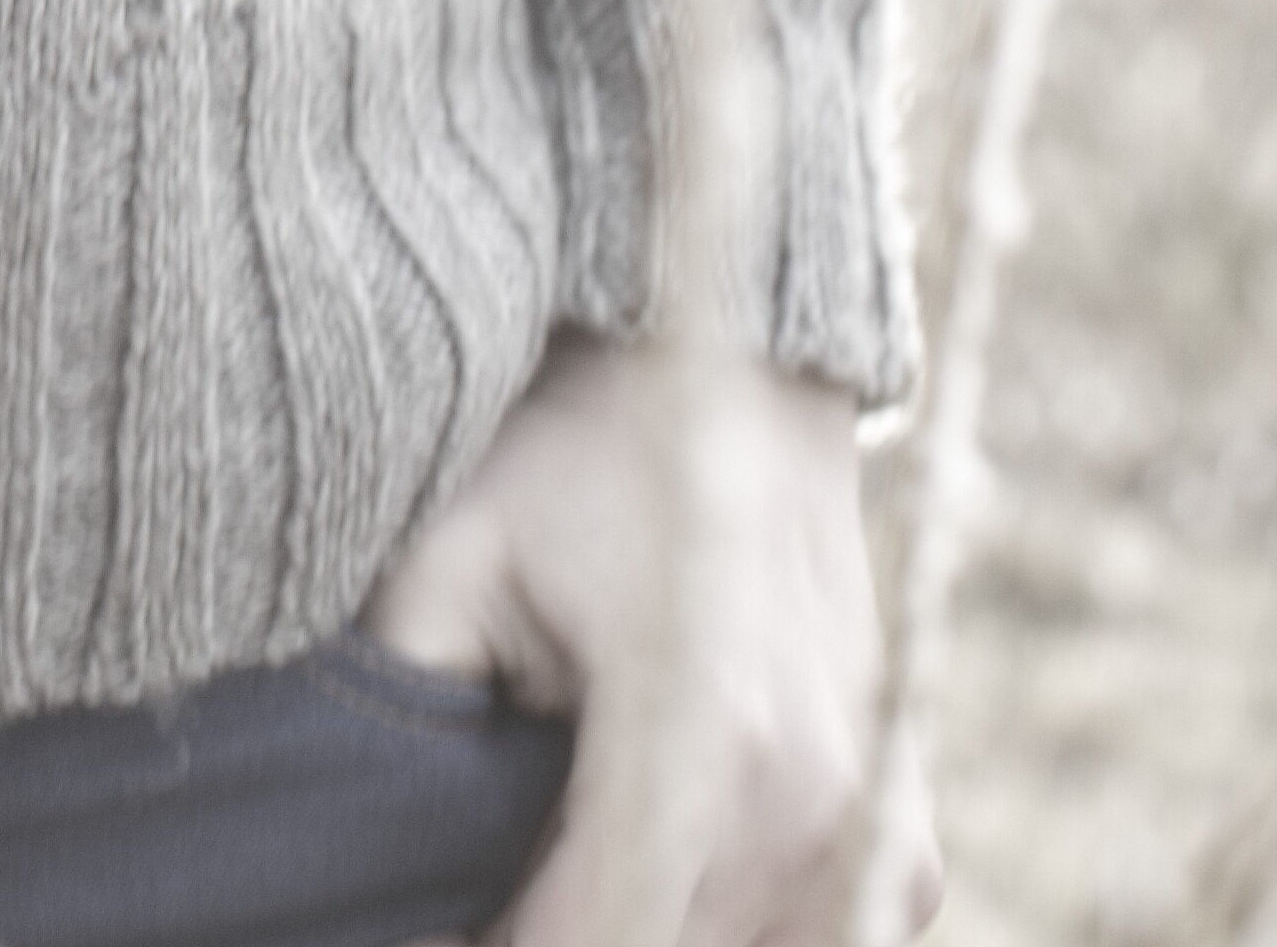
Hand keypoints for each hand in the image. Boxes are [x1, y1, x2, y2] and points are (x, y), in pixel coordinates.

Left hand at [362, 333, 936, 946]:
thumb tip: (377, 862)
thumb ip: (409, 703)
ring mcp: (873, 845)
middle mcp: (810, 813)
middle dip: (550, 936)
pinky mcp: (903, 857)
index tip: (430, 912)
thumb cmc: (577, 462)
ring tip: (558, 846)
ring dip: (633, 927)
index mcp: (703, 743)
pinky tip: (651, 846)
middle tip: (481, 872)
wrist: (739, 389)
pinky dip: (713, 925)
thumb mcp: (454, 553)